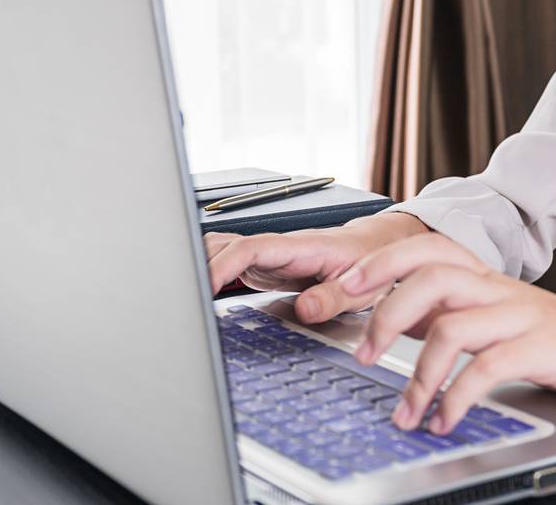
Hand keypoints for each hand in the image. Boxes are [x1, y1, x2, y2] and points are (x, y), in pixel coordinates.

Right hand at [202, 211, 429, 322]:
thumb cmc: (370, 264)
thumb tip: (305, 309)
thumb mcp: (361, 287)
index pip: (249, 248)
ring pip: (221, 250)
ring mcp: (267, 255)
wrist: (376, 246)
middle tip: (178, 299)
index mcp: (298, 247)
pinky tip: (197, 294)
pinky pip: (227, 262)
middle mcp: (277, 247)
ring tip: (181, 299)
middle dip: (197, 265)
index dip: (222, 265)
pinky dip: (208, 272)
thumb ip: (333, 297)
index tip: (202, 286)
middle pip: (224, 245)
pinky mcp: (263, 266)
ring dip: (199, 267)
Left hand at [339, 234, 555, 433]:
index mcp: (486, 279)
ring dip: (417, 374)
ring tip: (406, 410)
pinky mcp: (543, 347)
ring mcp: (522, 315)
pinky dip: (457, 397)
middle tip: (361, 352)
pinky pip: (487, 367)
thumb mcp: (501, 321)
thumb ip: (453, 315)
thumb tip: (394, 320)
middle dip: (384, 313)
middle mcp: (500, 289)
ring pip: (452, 325)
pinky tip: (446, 420)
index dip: (379, 264)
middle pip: (429, 276)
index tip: (342, 289)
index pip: (424, 250)